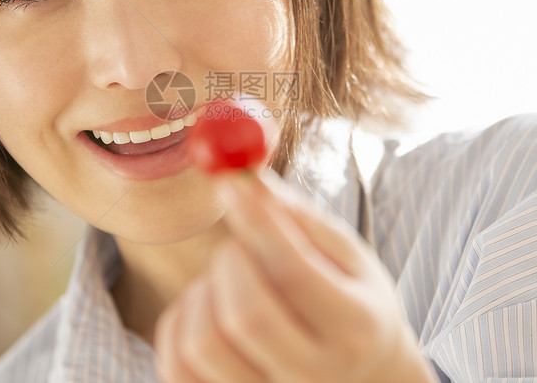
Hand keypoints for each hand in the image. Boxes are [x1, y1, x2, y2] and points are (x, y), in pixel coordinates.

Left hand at [153, 170, 437, 382]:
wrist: (360, 380)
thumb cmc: (349, 303)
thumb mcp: (346, 257)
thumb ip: (297, 218)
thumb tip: (240, 173)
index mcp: (357, 329)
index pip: (293, 274)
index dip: (255, 222)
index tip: (231, 183)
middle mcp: (315, 379)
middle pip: (245, 315)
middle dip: (231, 260)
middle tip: (238, 243)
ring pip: (203, 340)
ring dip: (206, 291)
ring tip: (233, 282)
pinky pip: (176, 361)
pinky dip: (182, 320)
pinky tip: (211, 309)